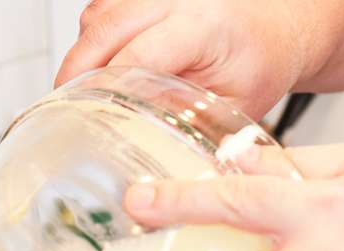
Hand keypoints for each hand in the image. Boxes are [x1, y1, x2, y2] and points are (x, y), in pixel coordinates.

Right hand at [55, 0, 336, 118]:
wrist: (280, 25)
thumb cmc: (264, 60)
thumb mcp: (236, 104)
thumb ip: (189, 119)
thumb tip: (147, 144)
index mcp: (203, 24)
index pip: (137, 55)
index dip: (106, 88)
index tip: (86, 116)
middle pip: (104, 28)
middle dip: (77, 69)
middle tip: (63, 109)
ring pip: (97, 15)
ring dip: (84, 53)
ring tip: (84, 93)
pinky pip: (102, 8)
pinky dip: (94, 38)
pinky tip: (101, 66)